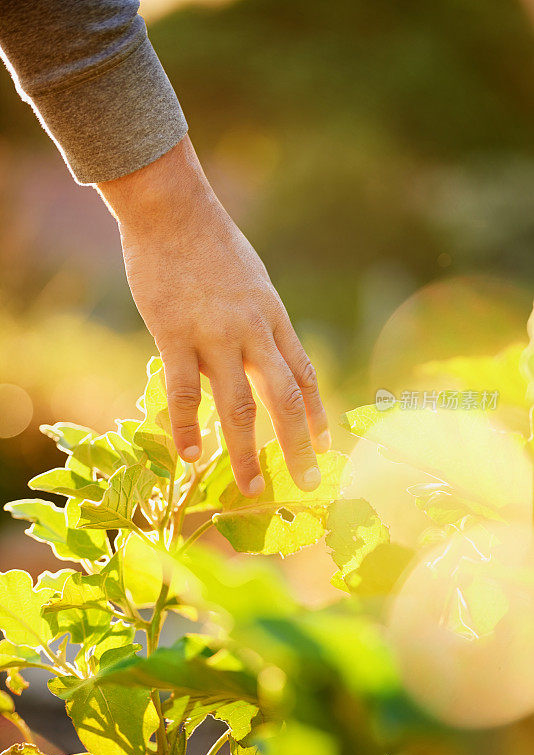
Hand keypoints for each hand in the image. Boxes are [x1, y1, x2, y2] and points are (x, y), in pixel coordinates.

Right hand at [98, 136, 329, 497]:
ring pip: (239, 405)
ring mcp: (217, 334)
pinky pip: (186, 392)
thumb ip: (258, 321)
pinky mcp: (176, 334)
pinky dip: (188, 427)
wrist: (174, 209)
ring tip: (253, 487)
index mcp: (274, 317)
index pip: (304, 374)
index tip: (324, 446)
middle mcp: (254, 330)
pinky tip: (190, 455)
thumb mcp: (251, 281)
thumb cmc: (211, 244)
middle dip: (298, 445)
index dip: (317, 413)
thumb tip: (257, 355)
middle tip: (307, 483)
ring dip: (247, 451)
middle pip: (285, 398)